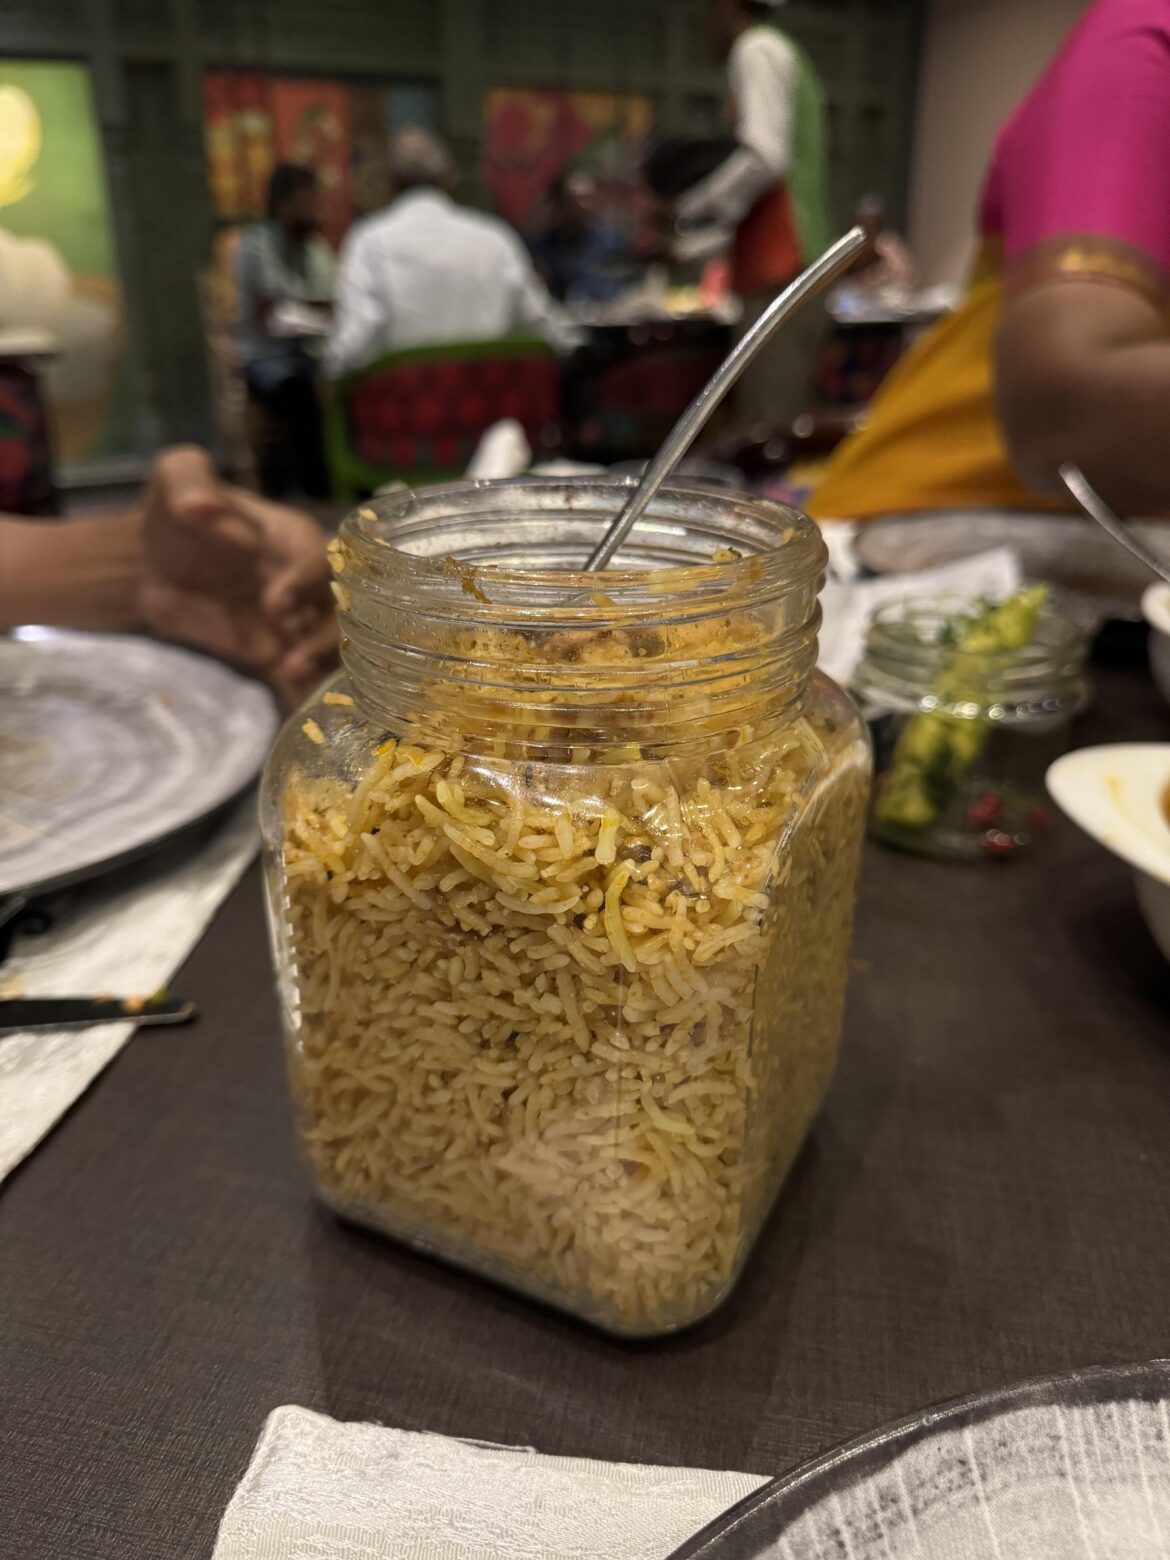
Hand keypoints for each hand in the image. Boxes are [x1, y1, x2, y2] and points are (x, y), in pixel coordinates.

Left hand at [138, 446, 338, 703]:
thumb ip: (189, 482)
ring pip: (330, 647)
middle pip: (339, 610)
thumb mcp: (177, 475)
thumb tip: (196, 507)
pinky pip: (301, 678)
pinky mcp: (273, 654)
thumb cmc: (176, 512)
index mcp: (291, 539)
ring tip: (291, 675)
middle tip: (293, 656)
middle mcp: (305, 583)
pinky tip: (303, 713)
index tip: (275, 603)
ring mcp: (294, 623)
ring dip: (319, 664)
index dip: (303, 582)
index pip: (315, 559)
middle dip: (323, 635)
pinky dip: (306, 695)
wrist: (152, 563)